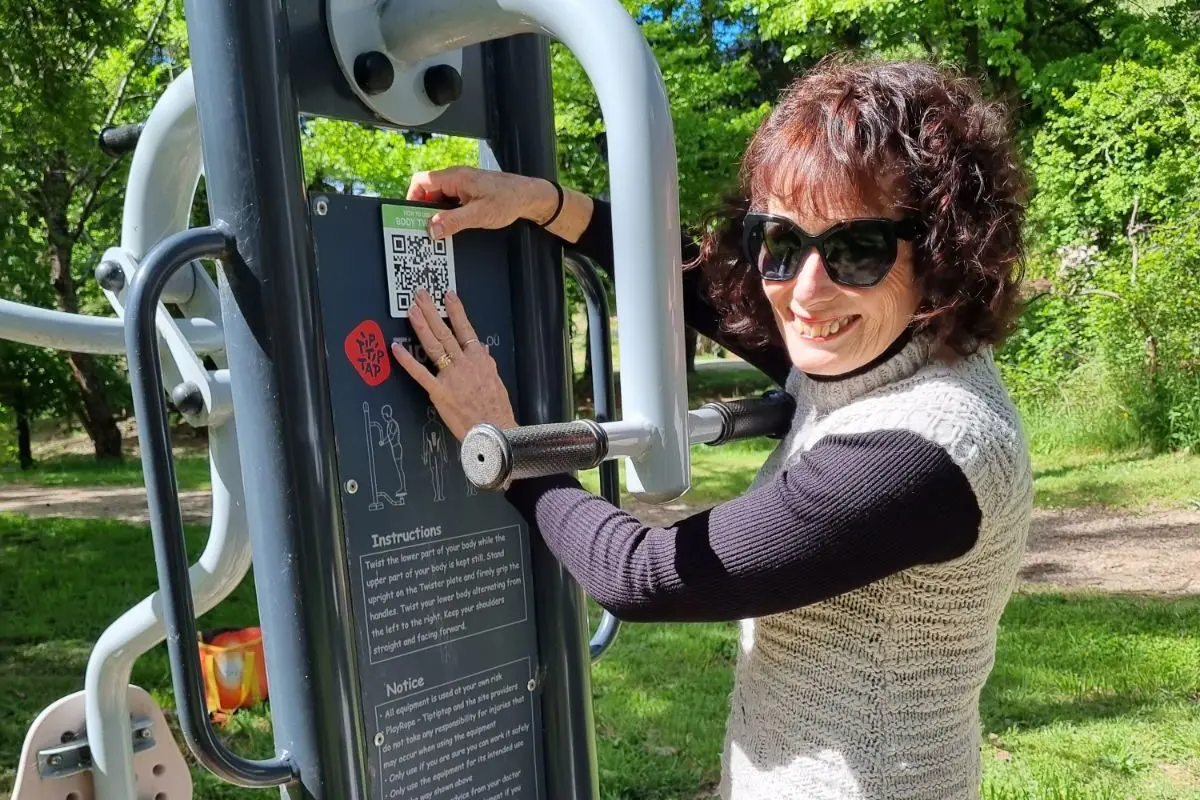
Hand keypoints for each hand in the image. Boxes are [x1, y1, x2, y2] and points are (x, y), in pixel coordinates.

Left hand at [390, 288, 516, 440]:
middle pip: (445, 332)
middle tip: (420, 295)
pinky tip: (396, 348)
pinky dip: (407, 360)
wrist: (494, 430)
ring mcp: (450, 376)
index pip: (466, 329)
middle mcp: (464, 363)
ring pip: (434, 346)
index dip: (456, 310)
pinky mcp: (439, 391)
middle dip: (431, 311)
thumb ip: (486, 362)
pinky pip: (420, 373)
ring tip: (411, 310)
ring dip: (421, 326)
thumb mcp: (496, 380)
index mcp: (480, 360)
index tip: (447, 295)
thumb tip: (481, 347)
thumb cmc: (497, 409)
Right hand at [407, 166, 557, 238]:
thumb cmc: (509, 200)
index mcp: (456, 177)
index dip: (411, 197)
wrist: (530, 197)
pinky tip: (451, 226)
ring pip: (439, 197)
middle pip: (428, 190)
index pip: (421, 181)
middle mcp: (457, 178)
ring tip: (437, 229)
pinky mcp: (469, 193)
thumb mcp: (479, 215)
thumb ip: (454, 221)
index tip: (410, 216)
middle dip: (423, 209)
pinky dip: (447, 213)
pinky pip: (450, 201)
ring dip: (436, 212)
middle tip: (422, 227)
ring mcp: (463, 185)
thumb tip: (432, 228)